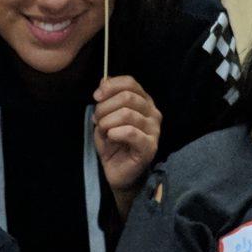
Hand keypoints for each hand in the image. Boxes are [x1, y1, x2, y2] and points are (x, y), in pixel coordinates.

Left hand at [92, 75, 161, 196]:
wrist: (115, 171)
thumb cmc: (112, 143)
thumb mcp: (105, 116)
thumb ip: (107, 98)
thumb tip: (104, 80)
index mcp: (144, 102)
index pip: (130, 83)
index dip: (111, 86)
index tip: (97, 96)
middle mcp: (153, 113)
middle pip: (127, 97)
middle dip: (105, 107)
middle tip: (97, 120)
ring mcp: (154, 130)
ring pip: (127, 114)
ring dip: (107, 122)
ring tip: (103, 131)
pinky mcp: (150, 146)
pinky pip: (131, 132)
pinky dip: (115, 133)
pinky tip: (111, 138)